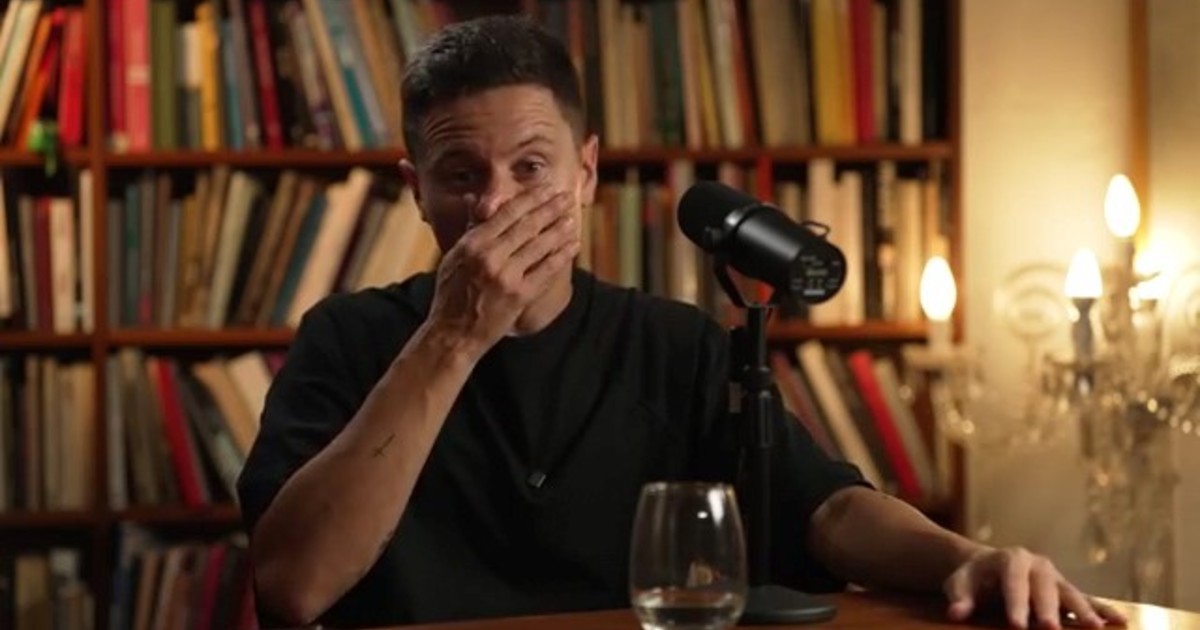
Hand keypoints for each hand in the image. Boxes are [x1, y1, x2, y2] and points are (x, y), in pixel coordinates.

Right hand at [426, 184, 579, 355]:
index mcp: (472, 245)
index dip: (530, 199)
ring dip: (559, 230)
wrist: (453, 334)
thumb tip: (473, 199)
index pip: (506, 213)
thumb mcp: (454, 257)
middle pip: (527, 226)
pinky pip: (546, 270)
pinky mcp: (520, 296)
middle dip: (550, 209)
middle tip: (565, 197)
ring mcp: (507, 277)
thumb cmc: (451, 295)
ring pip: (539, 246)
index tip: (545, 188)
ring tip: (573, 218)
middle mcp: (490, 257)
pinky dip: (561, 256)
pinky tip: (573, 245)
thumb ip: (470, 228)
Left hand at [944, 547, 1126, 628]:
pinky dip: (1103, 610)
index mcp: (1011, 559)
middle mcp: (1038, 565)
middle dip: (1048, 609)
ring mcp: (1056, 577)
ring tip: (1093, 628)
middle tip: (1049, 629)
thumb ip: (959, 597)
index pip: (1013, 582)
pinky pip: (1088, 599)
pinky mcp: (1067, 590)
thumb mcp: (960, 583)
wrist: (989, 567)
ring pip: (1070, 593)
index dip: (1016, 603)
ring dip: (1082, 611)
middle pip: (1044, 588)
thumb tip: (956, 613)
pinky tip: (1119, 622)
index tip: (1016, 625)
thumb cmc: (975, 577)